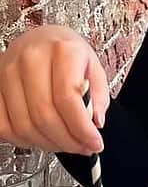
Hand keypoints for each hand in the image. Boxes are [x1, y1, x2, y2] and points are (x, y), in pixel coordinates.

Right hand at [0, 26, 108, 155]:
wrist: (42, 39)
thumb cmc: (68, 53)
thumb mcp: (94, 67)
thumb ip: (98, 96)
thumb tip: (95, 123)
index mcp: (62, 50)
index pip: (68, 99)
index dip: (82, 129)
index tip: (95, 143)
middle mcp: (31, 58)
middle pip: (45, 115)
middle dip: (67, 141)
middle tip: (82, 147)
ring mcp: (7, 71)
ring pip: (24, 125)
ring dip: (47, 144)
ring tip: (65, 143)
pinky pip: (3, 125)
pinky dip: (22, 140)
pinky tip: (40, 138)